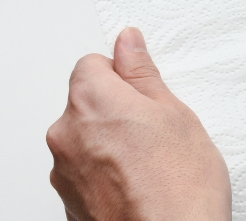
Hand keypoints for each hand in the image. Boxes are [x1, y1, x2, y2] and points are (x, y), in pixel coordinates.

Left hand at [46, 27, 231, 220]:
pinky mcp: (68, 201)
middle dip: (116, 109)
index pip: (92, 64)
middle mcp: (66, 134)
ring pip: (86, 138)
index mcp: (91, 101)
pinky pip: (85, 171)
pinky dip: (106, 172)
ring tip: (151, 162)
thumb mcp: (173, 113)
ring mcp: (64, 171)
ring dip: (110, 142)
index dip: (123, 74)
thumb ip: (142, 74)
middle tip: (156, 129)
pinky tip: (138, 183)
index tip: (144, 88)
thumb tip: (128, 43)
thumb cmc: (181, 186)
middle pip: (86, 102)